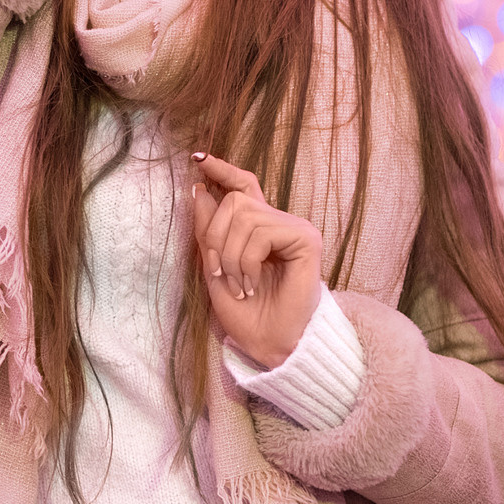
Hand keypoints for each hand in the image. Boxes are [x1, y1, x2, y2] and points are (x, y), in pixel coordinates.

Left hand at [190, 153, 323, 370]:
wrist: (269, 344)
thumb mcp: (213, 268)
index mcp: (258, 227)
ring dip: (228, 256)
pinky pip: (260, 233)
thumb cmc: (245, 313)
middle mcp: (278, 222)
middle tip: (216, 273)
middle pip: (233, 201)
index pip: (242, 186)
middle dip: (214, 238)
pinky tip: (253, 284)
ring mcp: (294, 229)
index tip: (198, 159)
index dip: (221, 170)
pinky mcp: (305, 240)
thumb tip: (199, 188)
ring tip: (239, 284)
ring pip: (243, 216)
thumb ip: (207, 230)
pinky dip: (246, 262)